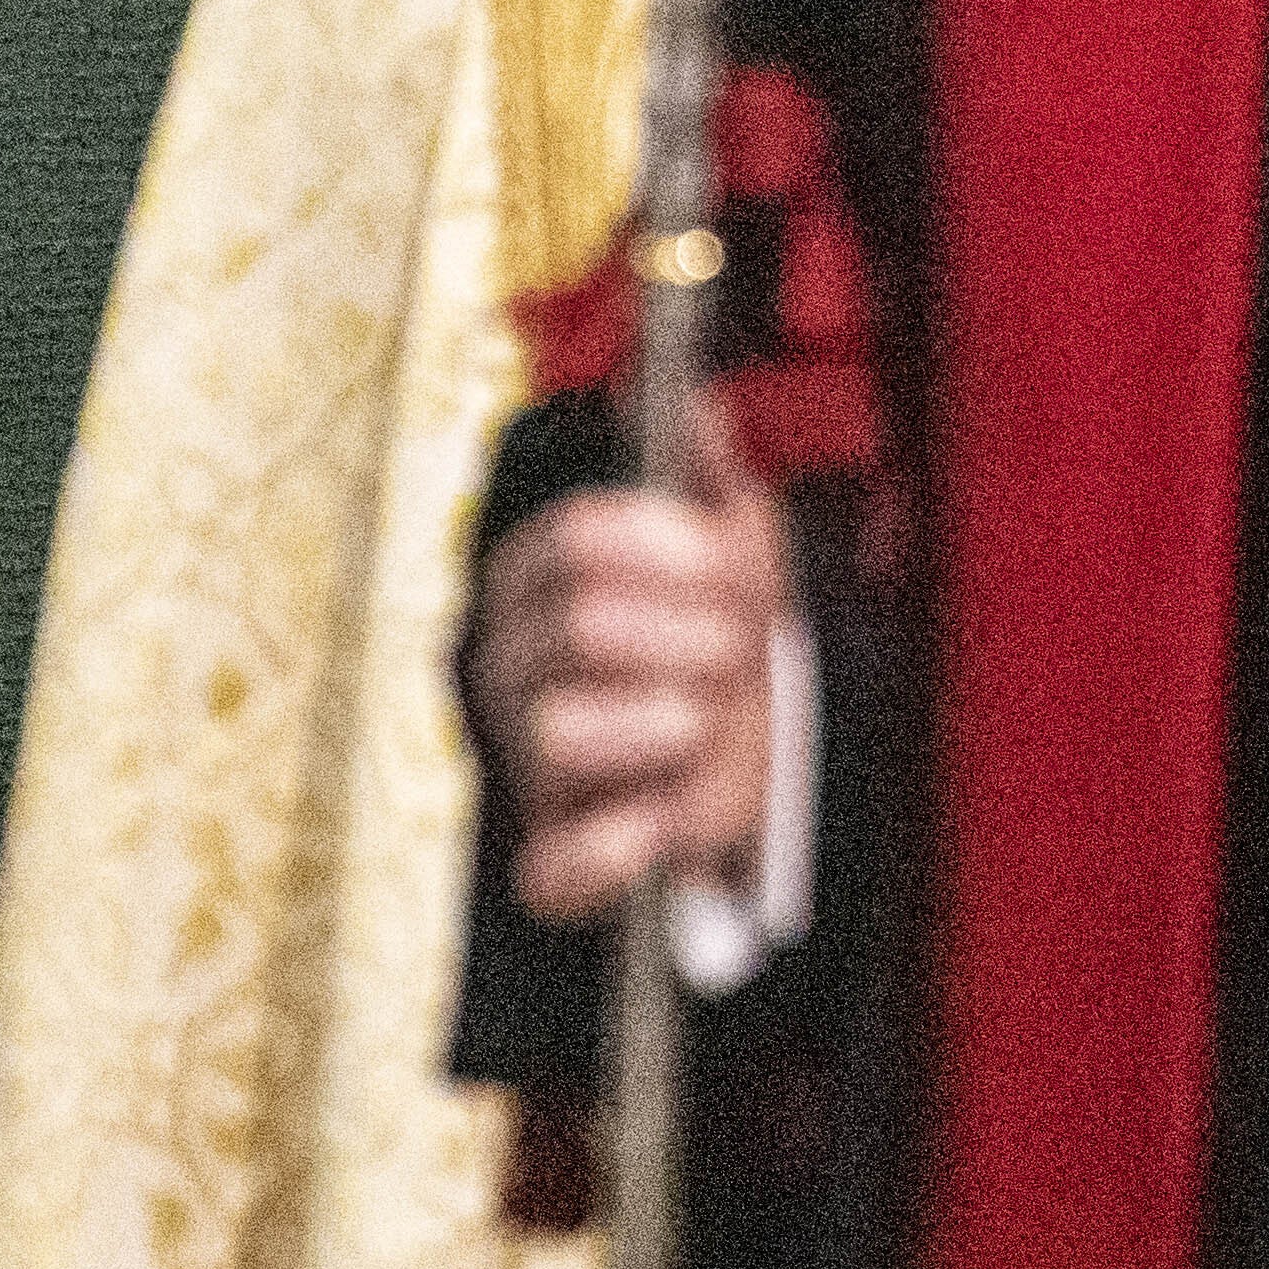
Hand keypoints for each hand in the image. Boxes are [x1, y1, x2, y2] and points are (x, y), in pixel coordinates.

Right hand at [468, 415, 788, 923]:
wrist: (756, 771)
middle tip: (739, 651)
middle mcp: (512, 669)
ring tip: (703, 723)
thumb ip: (713, 480)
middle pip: (580, 626)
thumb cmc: (724, 651)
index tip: (732, 565)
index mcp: (537, 585)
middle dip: (689, 637)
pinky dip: (613, 848)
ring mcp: (526, 762)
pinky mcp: (555, 860)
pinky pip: (554, 864)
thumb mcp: (736, 558)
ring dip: (665, 724)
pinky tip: (659, 820)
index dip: (666, 549)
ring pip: (560, 731)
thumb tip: (699, 404)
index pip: (572, 539)